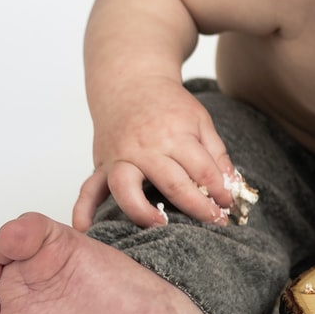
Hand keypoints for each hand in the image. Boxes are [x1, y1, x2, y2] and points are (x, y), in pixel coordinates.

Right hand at [73, 78, 238, 231]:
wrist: (129, 83)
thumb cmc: (168, 105)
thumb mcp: (200, 121)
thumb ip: (216, 153)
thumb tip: (231, 185)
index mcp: (174, 135)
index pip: (203, 170)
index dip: (220, 191)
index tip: (229, 206)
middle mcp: (145, 148)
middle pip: (172, 183)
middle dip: (197, 207)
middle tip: (214, 222)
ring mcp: (120, 158)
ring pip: (126, 188)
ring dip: (142, 211)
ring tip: (160, 226)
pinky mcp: (101, 165)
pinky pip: (88, 189)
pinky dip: (83, 210)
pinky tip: (86, 230)